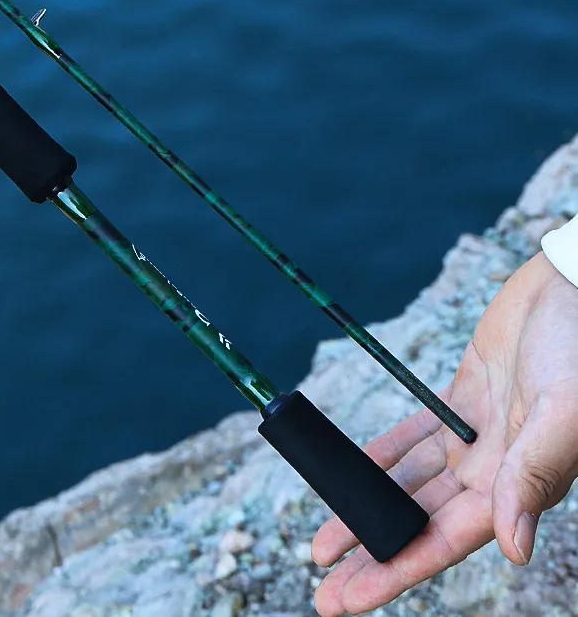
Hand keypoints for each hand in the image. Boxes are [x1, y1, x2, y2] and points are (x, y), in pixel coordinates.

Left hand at [312, 251, 577, 613]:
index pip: (443, 542)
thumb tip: (511, 549)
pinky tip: (347, 475)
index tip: (348, 599)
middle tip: (322, 590)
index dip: (395, 571)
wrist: (574, 288)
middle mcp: (496, 471)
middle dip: (372, 557)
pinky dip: (380, 457)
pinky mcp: (462, 398)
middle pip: (419, 524)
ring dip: (366, 511)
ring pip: (409, 486)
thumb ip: (534, 477)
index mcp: (520, 485)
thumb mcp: (562, 413)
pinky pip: (412, 436)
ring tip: (323, 544)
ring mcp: (478, 436)